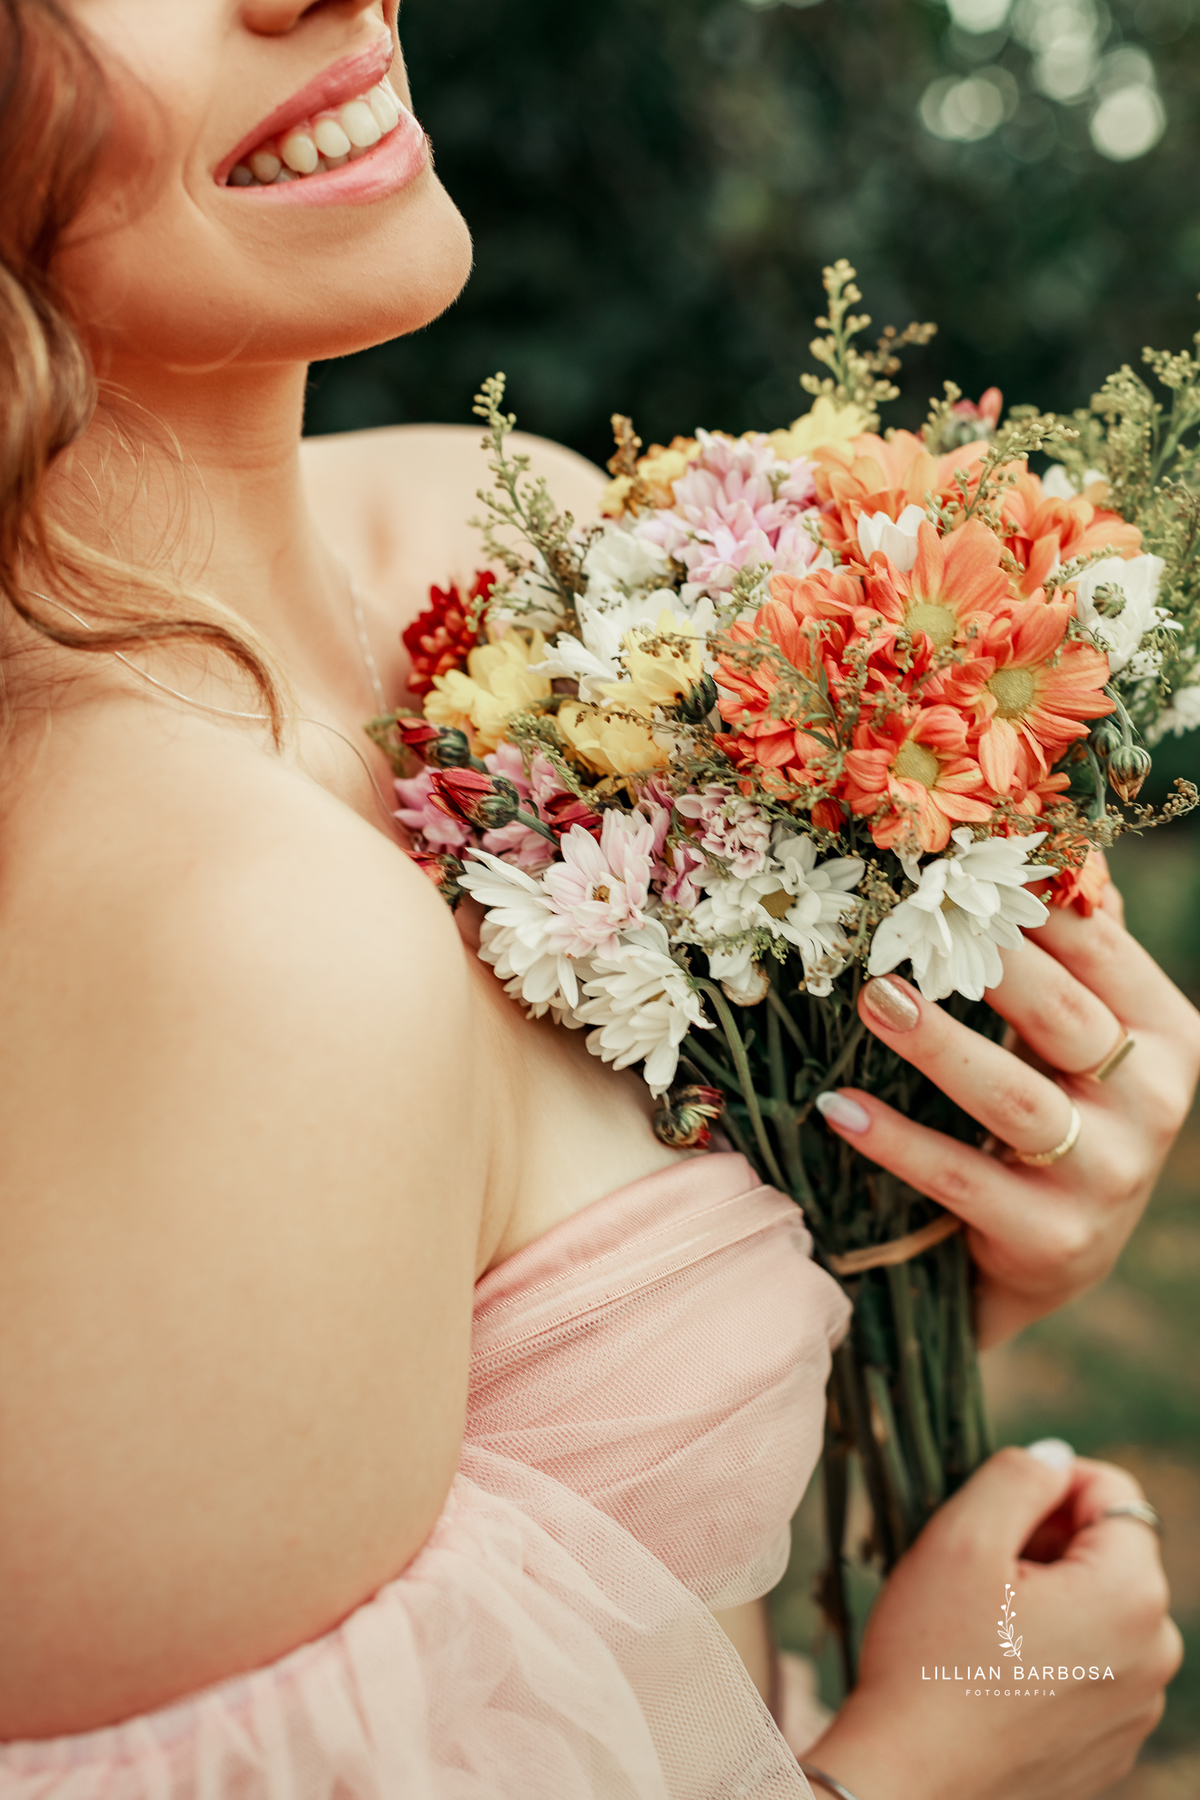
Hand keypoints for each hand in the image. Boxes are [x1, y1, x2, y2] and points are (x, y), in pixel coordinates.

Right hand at [806, 1446, 1181, 1799]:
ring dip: (1047, 1601)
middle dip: (1046, 1546)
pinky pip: (1092, 1669)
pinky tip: (993, 1676)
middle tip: (977, 1576)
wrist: (910, 1787)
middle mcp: (1158, 1655)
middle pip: (1107, 1554)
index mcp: (1132, 1595)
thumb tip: (1056, 1458)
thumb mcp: (961, 1537)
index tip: (992, 1517)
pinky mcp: (1110, 1748)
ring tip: (979, 1629)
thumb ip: (1018, 1475)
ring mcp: (1137, 1710)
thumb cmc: (928, 1659)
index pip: (1114, 1492)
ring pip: (1098, 1611)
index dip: (1048, 1485)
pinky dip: (1049, 1655)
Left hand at [817, 881, 1199, 1344]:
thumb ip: (1074, 951)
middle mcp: (1152, 1104)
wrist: (1051, 1256)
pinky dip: (896, 1141)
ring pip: (1014, 1097)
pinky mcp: (1052, 1240)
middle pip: (1061, 1014)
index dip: (1028, 902)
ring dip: (937, 1044)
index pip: (1102, 949)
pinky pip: (962, 1179)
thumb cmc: (1062, 1112)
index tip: (952, 860)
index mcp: (1168, 1035)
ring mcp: (1107, 1177)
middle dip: (982, 961)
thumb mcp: (1084, 1037)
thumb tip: (1047, 835)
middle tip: (906, 915)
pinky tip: (838, 1107)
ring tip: (872, 998)